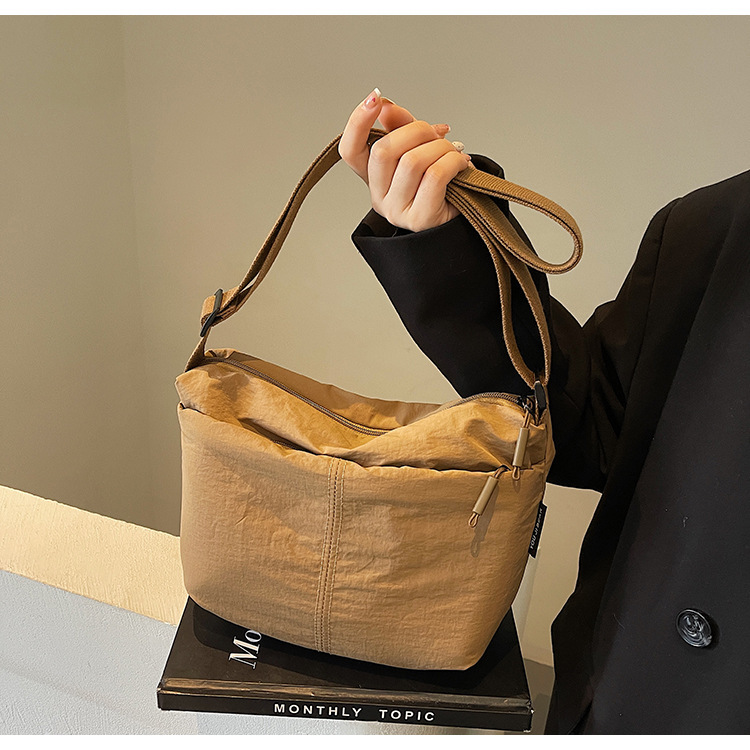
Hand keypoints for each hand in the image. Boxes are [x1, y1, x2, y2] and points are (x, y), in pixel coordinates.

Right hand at [339, 89, 472, 232]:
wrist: (459, 222)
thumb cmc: (439, 187)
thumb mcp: (417, 150)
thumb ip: (400, 127)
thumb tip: (386, 106)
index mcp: (373, 178)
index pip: (351, 151)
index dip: (357, 123)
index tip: (374, 99)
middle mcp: (379, 197)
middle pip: (384, 151)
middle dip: (416, 130)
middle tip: (437, 133)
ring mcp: (397, 210)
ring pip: (412, 161)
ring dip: (440, 146)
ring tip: (452, 151)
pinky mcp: (419, 218)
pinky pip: (434, 176)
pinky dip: (452, 161)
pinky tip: (460, 163)